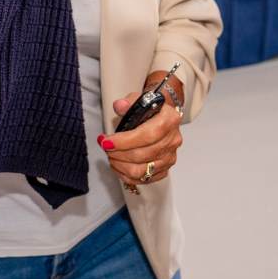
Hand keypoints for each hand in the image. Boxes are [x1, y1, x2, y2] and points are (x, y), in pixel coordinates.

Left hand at [102, 72, 185, 192]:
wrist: (162, 116)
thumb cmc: (151, 109)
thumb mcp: (139, 99)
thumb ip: (128, 102)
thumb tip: (119, 106)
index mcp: (169, 120)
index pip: (146, 135)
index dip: (123, 141)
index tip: (106, 141)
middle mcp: (172, 140)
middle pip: (141, 155)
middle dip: (117, 153)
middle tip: (105, 147)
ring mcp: (170, 157)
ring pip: (141, 170)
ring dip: (120, 165)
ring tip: (110, 156)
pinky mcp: (165, 169)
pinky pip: (144, 179)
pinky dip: (127, 175)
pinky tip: (118, 165)